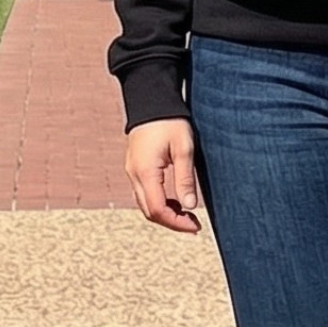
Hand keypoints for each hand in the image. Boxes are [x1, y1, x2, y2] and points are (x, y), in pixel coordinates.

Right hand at [124, 119, 200, 233]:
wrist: (151, 100)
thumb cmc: (170, 121)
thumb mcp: (184, 148)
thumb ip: (185, 178)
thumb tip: (190, 206)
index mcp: (146, 172)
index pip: (158, 209)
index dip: (176, 223)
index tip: (195, 226)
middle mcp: (134, 175)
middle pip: (149, 211)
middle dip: (171, 222)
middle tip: (194, 225)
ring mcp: (132, 171)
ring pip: (145, 204)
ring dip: (165, 214)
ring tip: (188, 215)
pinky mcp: (135, 168)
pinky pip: (144, 193)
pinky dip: (159, 203)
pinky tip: (175, 201)